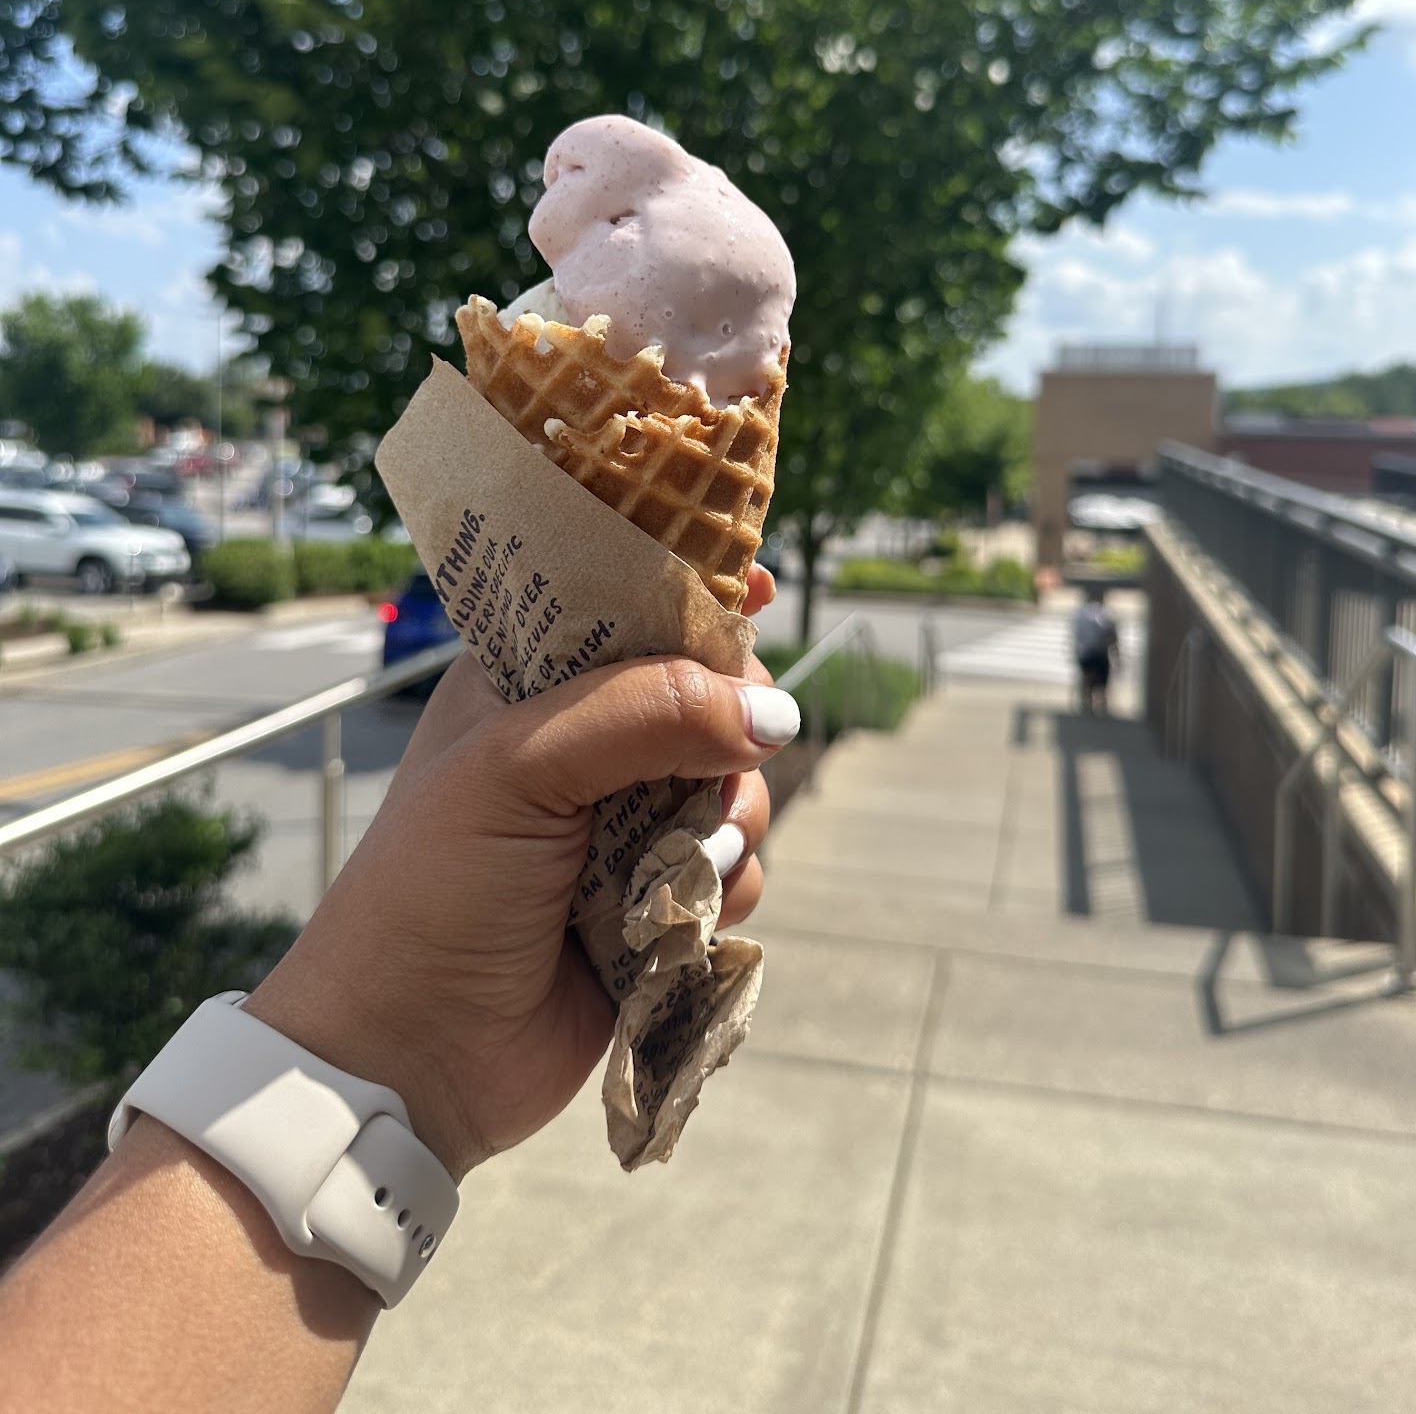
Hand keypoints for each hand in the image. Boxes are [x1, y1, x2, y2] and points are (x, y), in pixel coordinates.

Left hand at [245, 566, 790, 1179]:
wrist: (409, 1060)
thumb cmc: (432, 891)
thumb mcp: (519, 769)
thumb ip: (644, 715)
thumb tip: (773, 714)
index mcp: (527, 679)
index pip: (626, 601)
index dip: (691, 588)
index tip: (754, 588)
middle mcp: (582, 742)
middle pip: (708, 690)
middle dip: (727, 725)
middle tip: (710, 763)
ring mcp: (623, 823)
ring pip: (734, 783)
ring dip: (727, 821)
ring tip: (677, 863)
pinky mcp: (657, 901)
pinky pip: (737, 867)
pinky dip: (725, 888)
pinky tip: (669, 921)